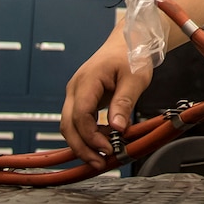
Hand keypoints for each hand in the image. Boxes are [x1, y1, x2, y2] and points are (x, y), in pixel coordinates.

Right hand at [60, 32, 152, 169]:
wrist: (128, 40)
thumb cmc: (132, 54)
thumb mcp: (135, 78)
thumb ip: (124, 102)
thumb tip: (118, 128)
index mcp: (87, 80)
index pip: (80, 115)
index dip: (91, 136)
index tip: (107, 149)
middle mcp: (76, 87)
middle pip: (68, 124)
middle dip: (81, 148)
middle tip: (100, 163)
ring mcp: (76, 93)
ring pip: (70, 125)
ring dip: (83, 144)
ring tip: (103, 157)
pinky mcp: (82, 98)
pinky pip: (78, 121)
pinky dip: (87, 135)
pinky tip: (103, 142)